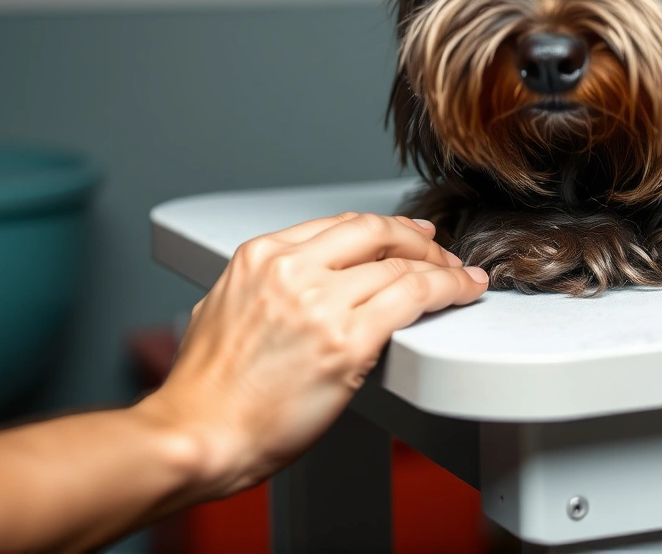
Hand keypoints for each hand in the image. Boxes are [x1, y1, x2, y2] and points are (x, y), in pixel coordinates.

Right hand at [137, 212, 486, 495]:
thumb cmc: (206, 392)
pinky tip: (464, 292)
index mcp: (260, 256)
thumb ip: (262, 287)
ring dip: (442, 270)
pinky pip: (415, 298)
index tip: (407, 237)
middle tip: (441, 256)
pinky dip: (449, 290)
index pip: (340, 226)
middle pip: (377, 233)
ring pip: (403, 265)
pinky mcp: (347, 341)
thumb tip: (295, 287)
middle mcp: (292, 270)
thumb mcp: (221, 310)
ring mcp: (321, 303)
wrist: (198, 435)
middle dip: (418, 242)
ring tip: (461, 280)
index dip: (384, 229)